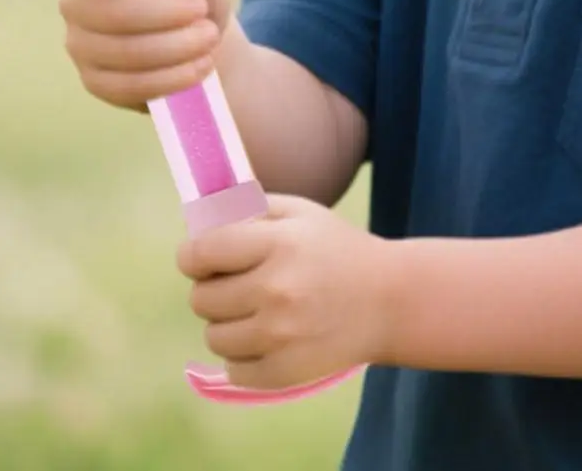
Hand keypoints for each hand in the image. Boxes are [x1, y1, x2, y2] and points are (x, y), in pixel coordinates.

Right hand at [60, 0, 234, 111]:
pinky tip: (198, 65)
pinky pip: (128, 86)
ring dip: (174, 46)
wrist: (201, 28)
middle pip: (107, 12)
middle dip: (163, 13)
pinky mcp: (97, 82)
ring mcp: (81, 45)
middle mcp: (76, 0)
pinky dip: (170, 77)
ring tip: (209, 36)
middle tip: (202, 8)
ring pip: (121, 52)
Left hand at [177, 194, 395, 391]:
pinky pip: (233, 369)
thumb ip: (248, 208)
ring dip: (226, 323)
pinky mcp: (284, 373)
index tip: (199, 256)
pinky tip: (266, 337)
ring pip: (213, 336)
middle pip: (201, 298)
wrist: (389, 302)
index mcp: (278, 245)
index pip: (202, 253)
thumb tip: (195, 219)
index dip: (191, 254)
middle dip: (211, 288)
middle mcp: (276, 291)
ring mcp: (280, 337)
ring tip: (255, 310)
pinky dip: (242, 355)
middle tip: (237, 283)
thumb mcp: (300, 213)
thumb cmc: (336, 249)